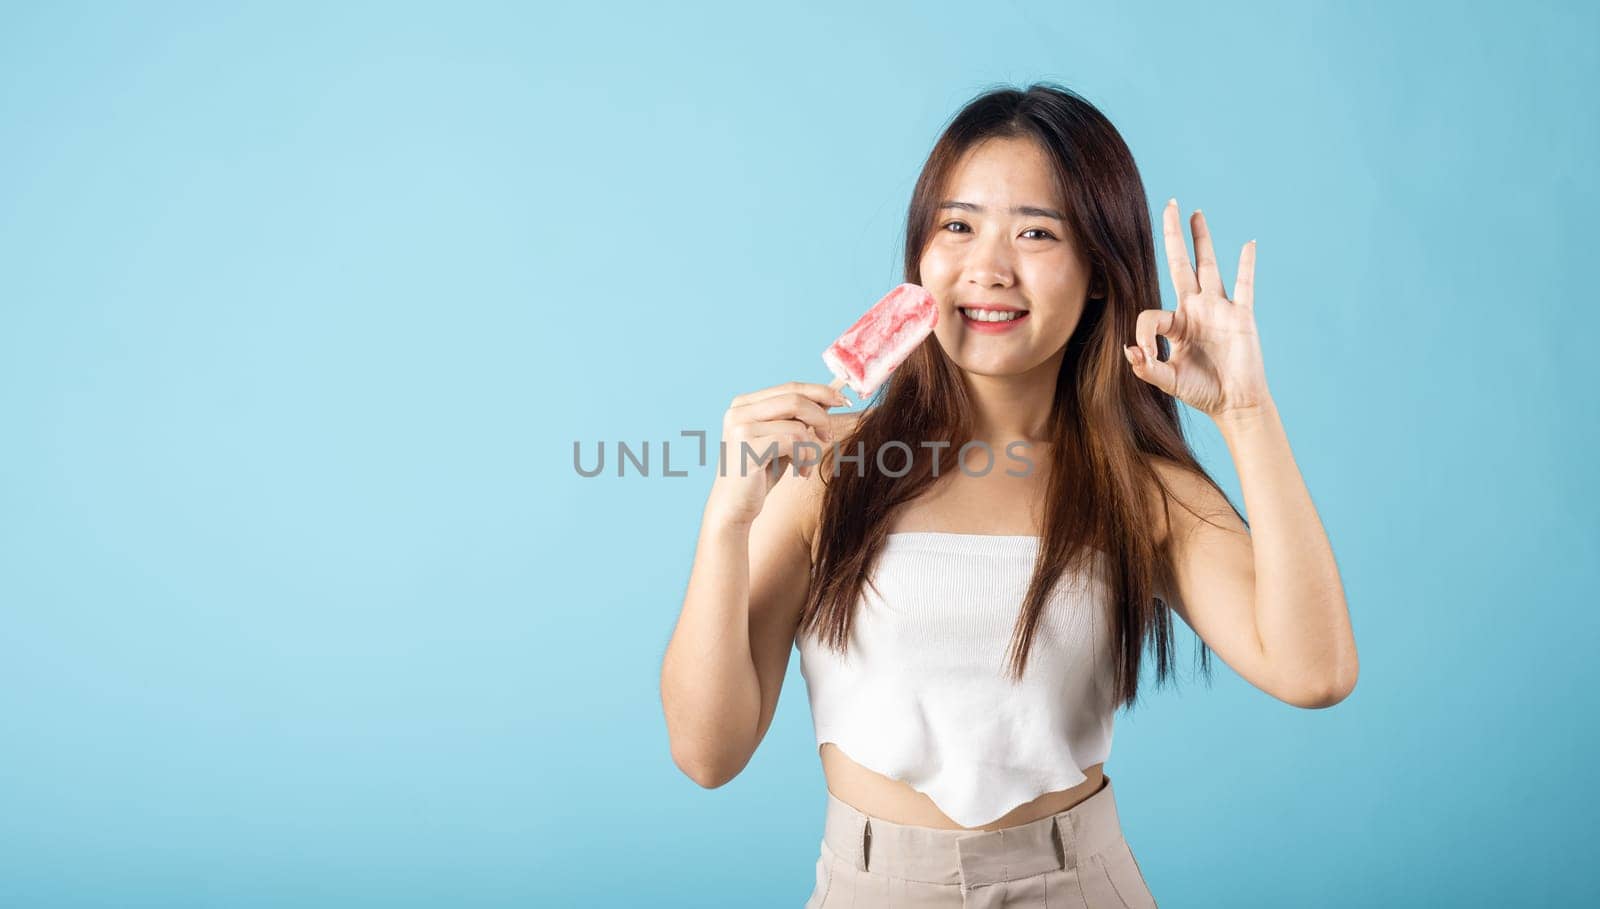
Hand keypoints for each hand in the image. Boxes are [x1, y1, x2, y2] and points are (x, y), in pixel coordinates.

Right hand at [705, 381, 845, 526]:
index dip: (821, 392)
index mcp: (745, 403)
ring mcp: (741, 427)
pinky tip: (800, 472)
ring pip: (797, 424)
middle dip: (821, 417)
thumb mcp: (780, 440)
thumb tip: (830, 397)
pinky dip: (805, 458)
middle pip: (795, 399)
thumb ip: (796, 418)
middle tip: (828, 436)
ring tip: (806, 465)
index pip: (791, 387)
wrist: (734, 506)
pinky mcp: (748, 447)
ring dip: (811, 447)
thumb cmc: (759, 473)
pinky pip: (793, 442)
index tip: (844, 401)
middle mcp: (739, 410)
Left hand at [1123, 199, 1271, 419]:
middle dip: (1173, 237)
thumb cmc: (1201, 392)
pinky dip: (1246, 265)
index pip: (1150, 314)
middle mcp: (1195, 309)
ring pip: (1209, 266)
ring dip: (1202, 240)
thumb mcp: (1167, 382)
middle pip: (1180, 264)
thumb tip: (1129, 351)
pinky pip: (1244, 285)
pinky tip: (1249, 243)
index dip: (1143, 334)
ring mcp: (1219, 309)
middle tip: (1168, 206)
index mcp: (1175, 325)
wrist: (1234, 402)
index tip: (1145, 355)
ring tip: (1195, 213)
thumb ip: (1146, 369)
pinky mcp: (1241, 315)